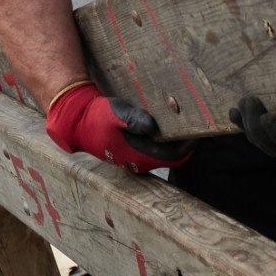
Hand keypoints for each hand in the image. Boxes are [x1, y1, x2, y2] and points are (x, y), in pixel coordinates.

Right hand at [43, 81, 190, 173]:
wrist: (77, 122)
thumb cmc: (97, 117)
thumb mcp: (116, 113)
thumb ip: (134, 119)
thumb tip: (153, 127)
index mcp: (138, 156)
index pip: (175, 158)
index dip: (189, 146)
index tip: (197, 131)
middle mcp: (139, 162)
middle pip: (172, 157)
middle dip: (184, 141)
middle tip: (192, 122)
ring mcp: (135, 159)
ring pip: (164, 153)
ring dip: (174, 140)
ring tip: (180, 120)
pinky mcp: (132, 152)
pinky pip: (155, 149)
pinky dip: (164, 140)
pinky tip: (164, 124)